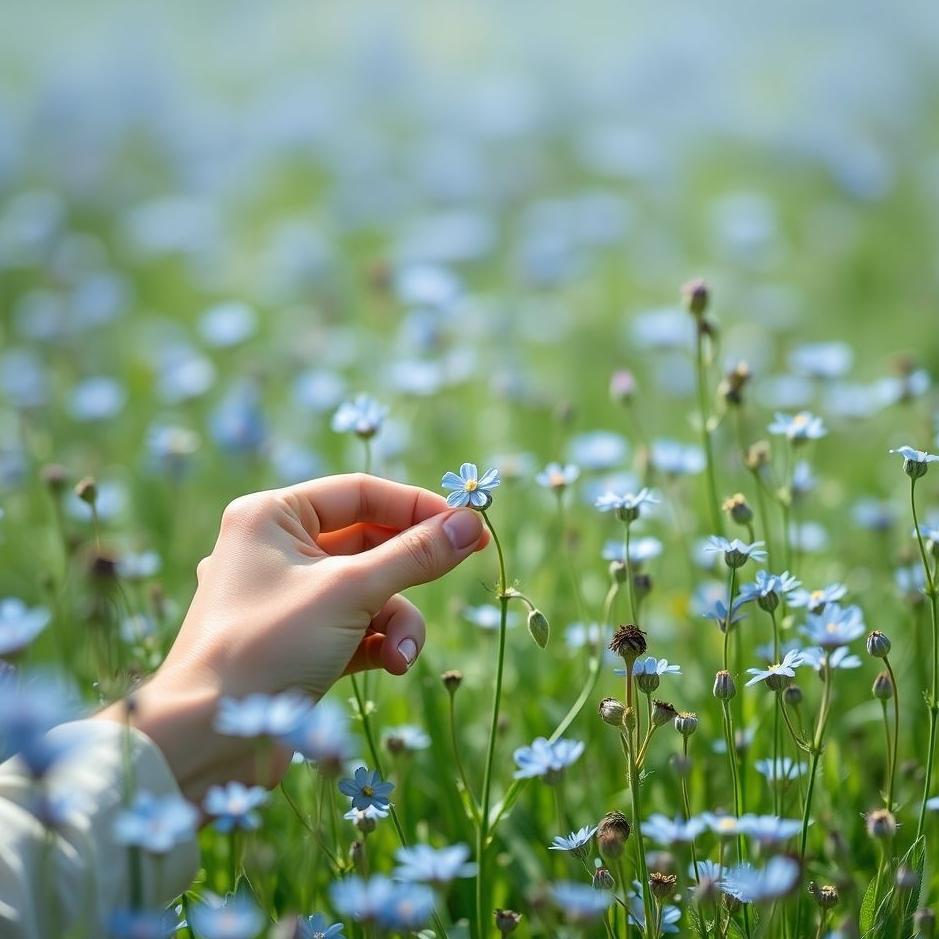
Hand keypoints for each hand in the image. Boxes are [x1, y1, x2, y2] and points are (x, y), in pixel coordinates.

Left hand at [96, 474, 487, 798]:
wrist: (205, 742)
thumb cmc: (266, 648)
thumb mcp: (348, 592)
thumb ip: (413, 555)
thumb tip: (469, 524)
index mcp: (272, 517)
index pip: (360, 493)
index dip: (416, 507)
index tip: (467, 523)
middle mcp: (277, 550)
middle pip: (369, 542)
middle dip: (411, 568)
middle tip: (467, 560)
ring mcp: (288, 599)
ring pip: (368, 591)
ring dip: (396, 620)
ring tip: (404, 654)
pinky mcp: (300, 642)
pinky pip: (355, 627)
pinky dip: (378, 644)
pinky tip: (391, 666)